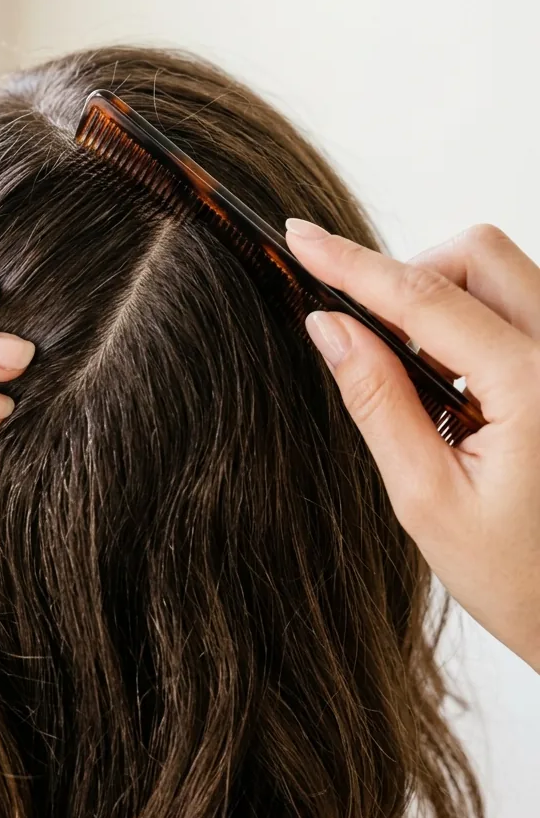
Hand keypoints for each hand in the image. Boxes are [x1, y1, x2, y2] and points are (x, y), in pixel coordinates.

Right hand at [285, 219, 539, 673]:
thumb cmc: (523, 579)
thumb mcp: (428, 499)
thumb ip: (377, 401)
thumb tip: (328, 325)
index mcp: (535, 387)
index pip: (426, 298)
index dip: (352, 265)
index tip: (301, 238)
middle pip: (478, 254)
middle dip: (412, 274)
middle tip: (376, 342)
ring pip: (501, 271)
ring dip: (444, 302)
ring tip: (431, 390)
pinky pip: (519, 305)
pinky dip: (475, 323)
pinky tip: (463, 393)